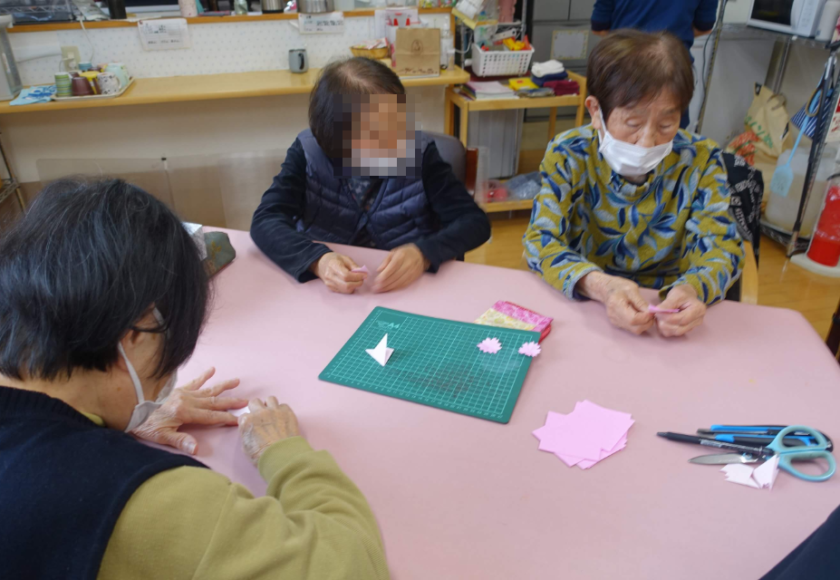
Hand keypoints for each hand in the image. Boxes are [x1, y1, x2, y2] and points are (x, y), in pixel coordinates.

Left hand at [130, 367, 246, 454]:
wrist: (128, 407)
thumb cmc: (144, 424)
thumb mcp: (161, 436)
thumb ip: (180, 441)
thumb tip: (196, 448)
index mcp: (185, 412)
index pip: (211, 416)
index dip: (226, 418)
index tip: (239, 420)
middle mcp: (186, 400)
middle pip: (213, 402)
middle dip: (231, 402)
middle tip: (245, 402)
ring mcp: (182, 392)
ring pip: (207, 390)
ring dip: (223, 386)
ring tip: (236, 381)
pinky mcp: (176, 389)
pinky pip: (193, 382)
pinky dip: (203, 376)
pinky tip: (211, 370)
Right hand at [238, 397, 300, 465]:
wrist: (282, 457)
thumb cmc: (262, 456)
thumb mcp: (245, 447)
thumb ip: (246, 433)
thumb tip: (249, 430)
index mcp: (247, 421)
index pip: (243, 415)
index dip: (248, 420)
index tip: (251, 425)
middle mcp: (260, 413)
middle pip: (255, 402)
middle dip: (256, 408)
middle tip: (260, 417)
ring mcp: (275, 411)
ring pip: (270, 399)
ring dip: (270, 405)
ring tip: (272, 414)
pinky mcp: (288, 412)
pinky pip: (284, 405)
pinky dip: (283, 411)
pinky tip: (283, 418)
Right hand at [312, 252, 366, 293]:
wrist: (321, 263)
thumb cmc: (335, 259)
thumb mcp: (346, 258)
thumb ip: (354, 266)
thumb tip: (363, 273)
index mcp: (333, 266)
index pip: (346, 276)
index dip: (357, 277)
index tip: (364, 275)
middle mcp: (330, 276)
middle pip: (346, 286)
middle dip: (357, 283)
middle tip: (362, 279)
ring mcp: (329, 283)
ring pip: (345, 290)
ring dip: (354, 287)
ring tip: (356, 280)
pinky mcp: (330, 288)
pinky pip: (343, 291)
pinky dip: (349, 288)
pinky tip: (350, 282)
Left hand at [372, 244, 429, 293]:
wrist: (421, 255)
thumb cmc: (404, 253)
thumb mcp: (394, 252)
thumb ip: (386, 261)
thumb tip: (379, 270)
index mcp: (401, 256)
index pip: (392, 268)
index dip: (384, 276)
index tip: (376, 281)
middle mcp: (407, 264)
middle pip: (395, 277)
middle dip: (384, 284)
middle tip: (376, 288)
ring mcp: (412, 272)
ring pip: (399, 282)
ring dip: (389, 288)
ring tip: (381, 290)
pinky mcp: (414, 278)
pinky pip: (404, 285)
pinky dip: (396, 288)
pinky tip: (389, 290)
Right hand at [579, 272, 654, 334]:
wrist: (606, 289)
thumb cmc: (619, 286)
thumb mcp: (632, 289)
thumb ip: (641, 302)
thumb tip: (652, 312)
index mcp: (616, 306)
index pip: (634, 319)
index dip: (646, 317)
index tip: (652, 310)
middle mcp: (615, 318)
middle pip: (636, 328)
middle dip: (647, 322)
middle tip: (650, 312)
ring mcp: (616, 322)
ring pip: (635, 330)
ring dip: (644, 324)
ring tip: (645, 313)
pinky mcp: (618, 325)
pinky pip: (632, 328)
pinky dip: (639, 324)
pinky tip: (639, 315)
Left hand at [654, 284, 705, 336]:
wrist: (687, 296)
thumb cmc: (682, 294)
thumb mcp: (675, 295)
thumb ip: (667, 304)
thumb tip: (656, 311)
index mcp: (698, 310)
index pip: (682, 319)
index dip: (667, 317)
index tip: (657, 312)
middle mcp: (698, 321)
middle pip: (679, 329)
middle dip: (664, 323)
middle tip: (657, 315)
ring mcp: (692, 327)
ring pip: (675, 333)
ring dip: (663, 327)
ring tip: (659, 317)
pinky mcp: (685, 330)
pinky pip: (673, 334)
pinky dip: (664, 329)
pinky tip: (662, 320)